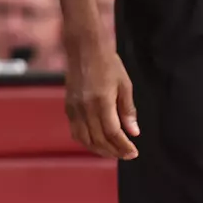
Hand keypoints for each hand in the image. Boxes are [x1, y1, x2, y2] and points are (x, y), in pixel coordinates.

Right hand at [64, 38, 139, 159]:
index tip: (134, 152)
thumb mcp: (124, 85)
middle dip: (114, 151)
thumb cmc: (108, 64)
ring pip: (84, 139)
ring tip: (112, 152)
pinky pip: (75, 131)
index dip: (123, 146)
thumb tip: (134, 132)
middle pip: (98, 139)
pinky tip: (96, 141)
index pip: (112, 132)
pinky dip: (86, 141)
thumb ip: (128, 110)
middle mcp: (85, 107)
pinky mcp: (68, 106)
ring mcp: (74, 107)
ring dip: (99, 149)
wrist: (84, 48)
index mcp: (101, 101)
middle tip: (127, 154)